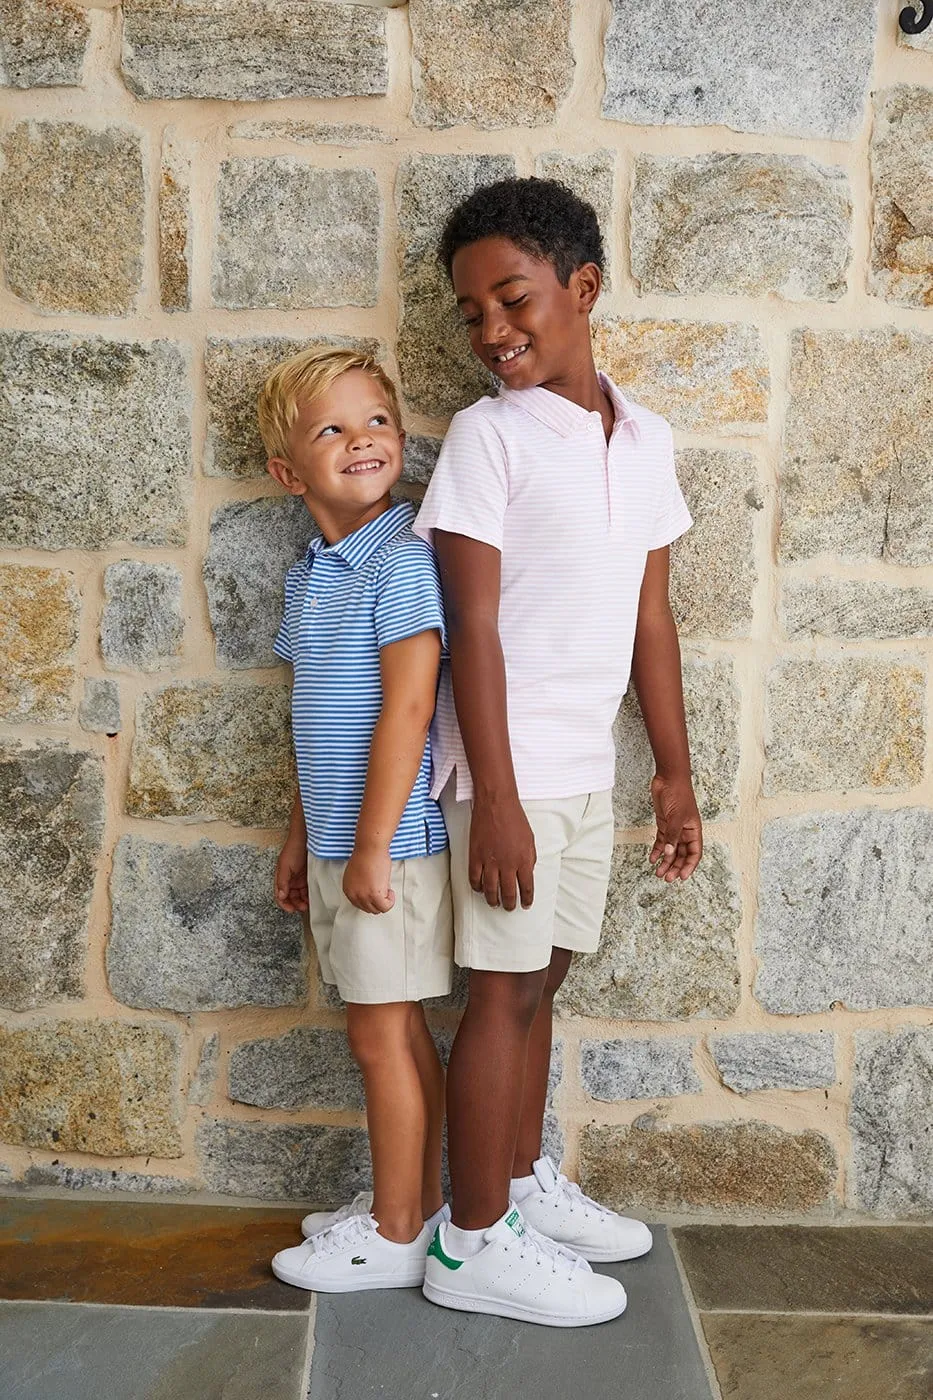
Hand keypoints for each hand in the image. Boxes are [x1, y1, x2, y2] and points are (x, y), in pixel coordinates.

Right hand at [274, 833, 308, 911]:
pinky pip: (307, 889)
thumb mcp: (285, 866)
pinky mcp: (308, 877)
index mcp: (281, 878)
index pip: (280, 895)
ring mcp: (299, 879)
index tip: (291, 909)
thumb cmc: (293, 849)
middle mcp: (289, 880)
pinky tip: (312, 898)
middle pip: (290, 897)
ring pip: (299, 895)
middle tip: (302, 908)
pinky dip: (308, 895)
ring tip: (308, 905)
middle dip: (295, 904)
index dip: (284, 904)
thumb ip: (282, 881)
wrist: (306, 839)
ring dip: (302, 901)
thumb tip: (281, 895)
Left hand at [343, 847, 394, 914]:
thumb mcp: (357, 874)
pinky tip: (390, 890)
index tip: (376, 892)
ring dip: (384, 901)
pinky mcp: (374, 895)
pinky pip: (385, 907)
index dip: (370, 899)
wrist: (370, 848)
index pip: (359, 904)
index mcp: (348, 889)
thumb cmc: (366, 855)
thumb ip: (361, 885)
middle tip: (383, 889)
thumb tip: (371, 889)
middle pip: (368, 909)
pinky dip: (390, 901)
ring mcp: (364, 896)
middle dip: (377, 901)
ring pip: (377, 910)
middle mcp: (354, 895)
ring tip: (386, 889)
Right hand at [469, 794, 536, 909]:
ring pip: (490, 889)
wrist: (496, 804)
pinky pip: (474, 878)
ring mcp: (490, 861)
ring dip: (492, 900)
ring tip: (494, 903)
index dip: (526, 899)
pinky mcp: (475, 856)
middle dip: (509, 903)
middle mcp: (507, 864)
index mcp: (523, 860)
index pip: (527, 887)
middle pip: (508, 892)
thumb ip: (529, 859)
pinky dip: (477, 887)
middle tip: (509, 908)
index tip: (526, 905)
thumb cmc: (515, 819)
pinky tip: (479, 890)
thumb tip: (527, 873)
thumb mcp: (530, 840)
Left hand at [649, 775, 702, 881]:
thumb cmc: (679, 794)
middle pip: (682, 855)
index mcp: (694, 830)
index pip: (694, 853)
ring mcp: (674, 828)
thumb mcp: (676, 817)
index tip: (682, 877)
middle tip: (666, 878)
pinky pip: (662, 841)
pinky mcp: (664, 824)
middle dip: (675, 867)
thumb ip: (673, 836)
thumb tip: (669, 853)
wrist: (668, 779)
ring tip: (657, 872)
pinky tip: (652, 859)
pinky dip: (657, 851)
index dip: (689, 866)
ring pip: (671, 850)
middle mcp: (685, 832)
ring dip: (665, 862)